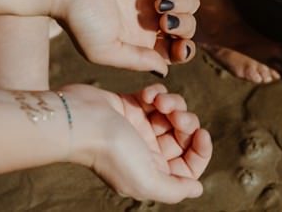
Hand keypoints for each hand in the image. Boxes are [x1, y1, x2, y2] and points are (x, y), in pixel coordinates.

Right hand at [51, 0, 198, 74]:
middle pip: (188, 25)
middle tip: (163, 20)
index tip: (179, 46)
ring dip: (184, 1)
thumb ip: (136, 60)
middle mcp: (150, 19)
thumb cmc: (78, 16)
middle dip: (184, 24)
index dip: (186, 50)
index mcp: (141, 42)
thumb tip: (165, 69)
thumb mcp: (103, 50)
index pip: (177, 49)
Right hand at [64, 84, 210, 204]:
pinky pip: (159, 96)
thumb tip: (198, 189)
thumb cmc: (111, 151)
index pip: (190, 166)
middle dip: (186, 122)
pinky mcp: (132, 105)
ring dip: (173, 104)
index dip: (201, 151)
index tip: (202, 134)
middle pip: (185, 136)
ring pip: (175, 113)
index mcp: (153, 173)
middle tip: (175, 116)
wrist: (80, 119)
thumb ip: (174, 189)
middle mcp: (148, 152)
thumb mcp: (146, 181)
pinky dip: (158, 92)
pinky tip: (146, 95)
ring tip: (159, 103)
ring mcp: (140, 128)